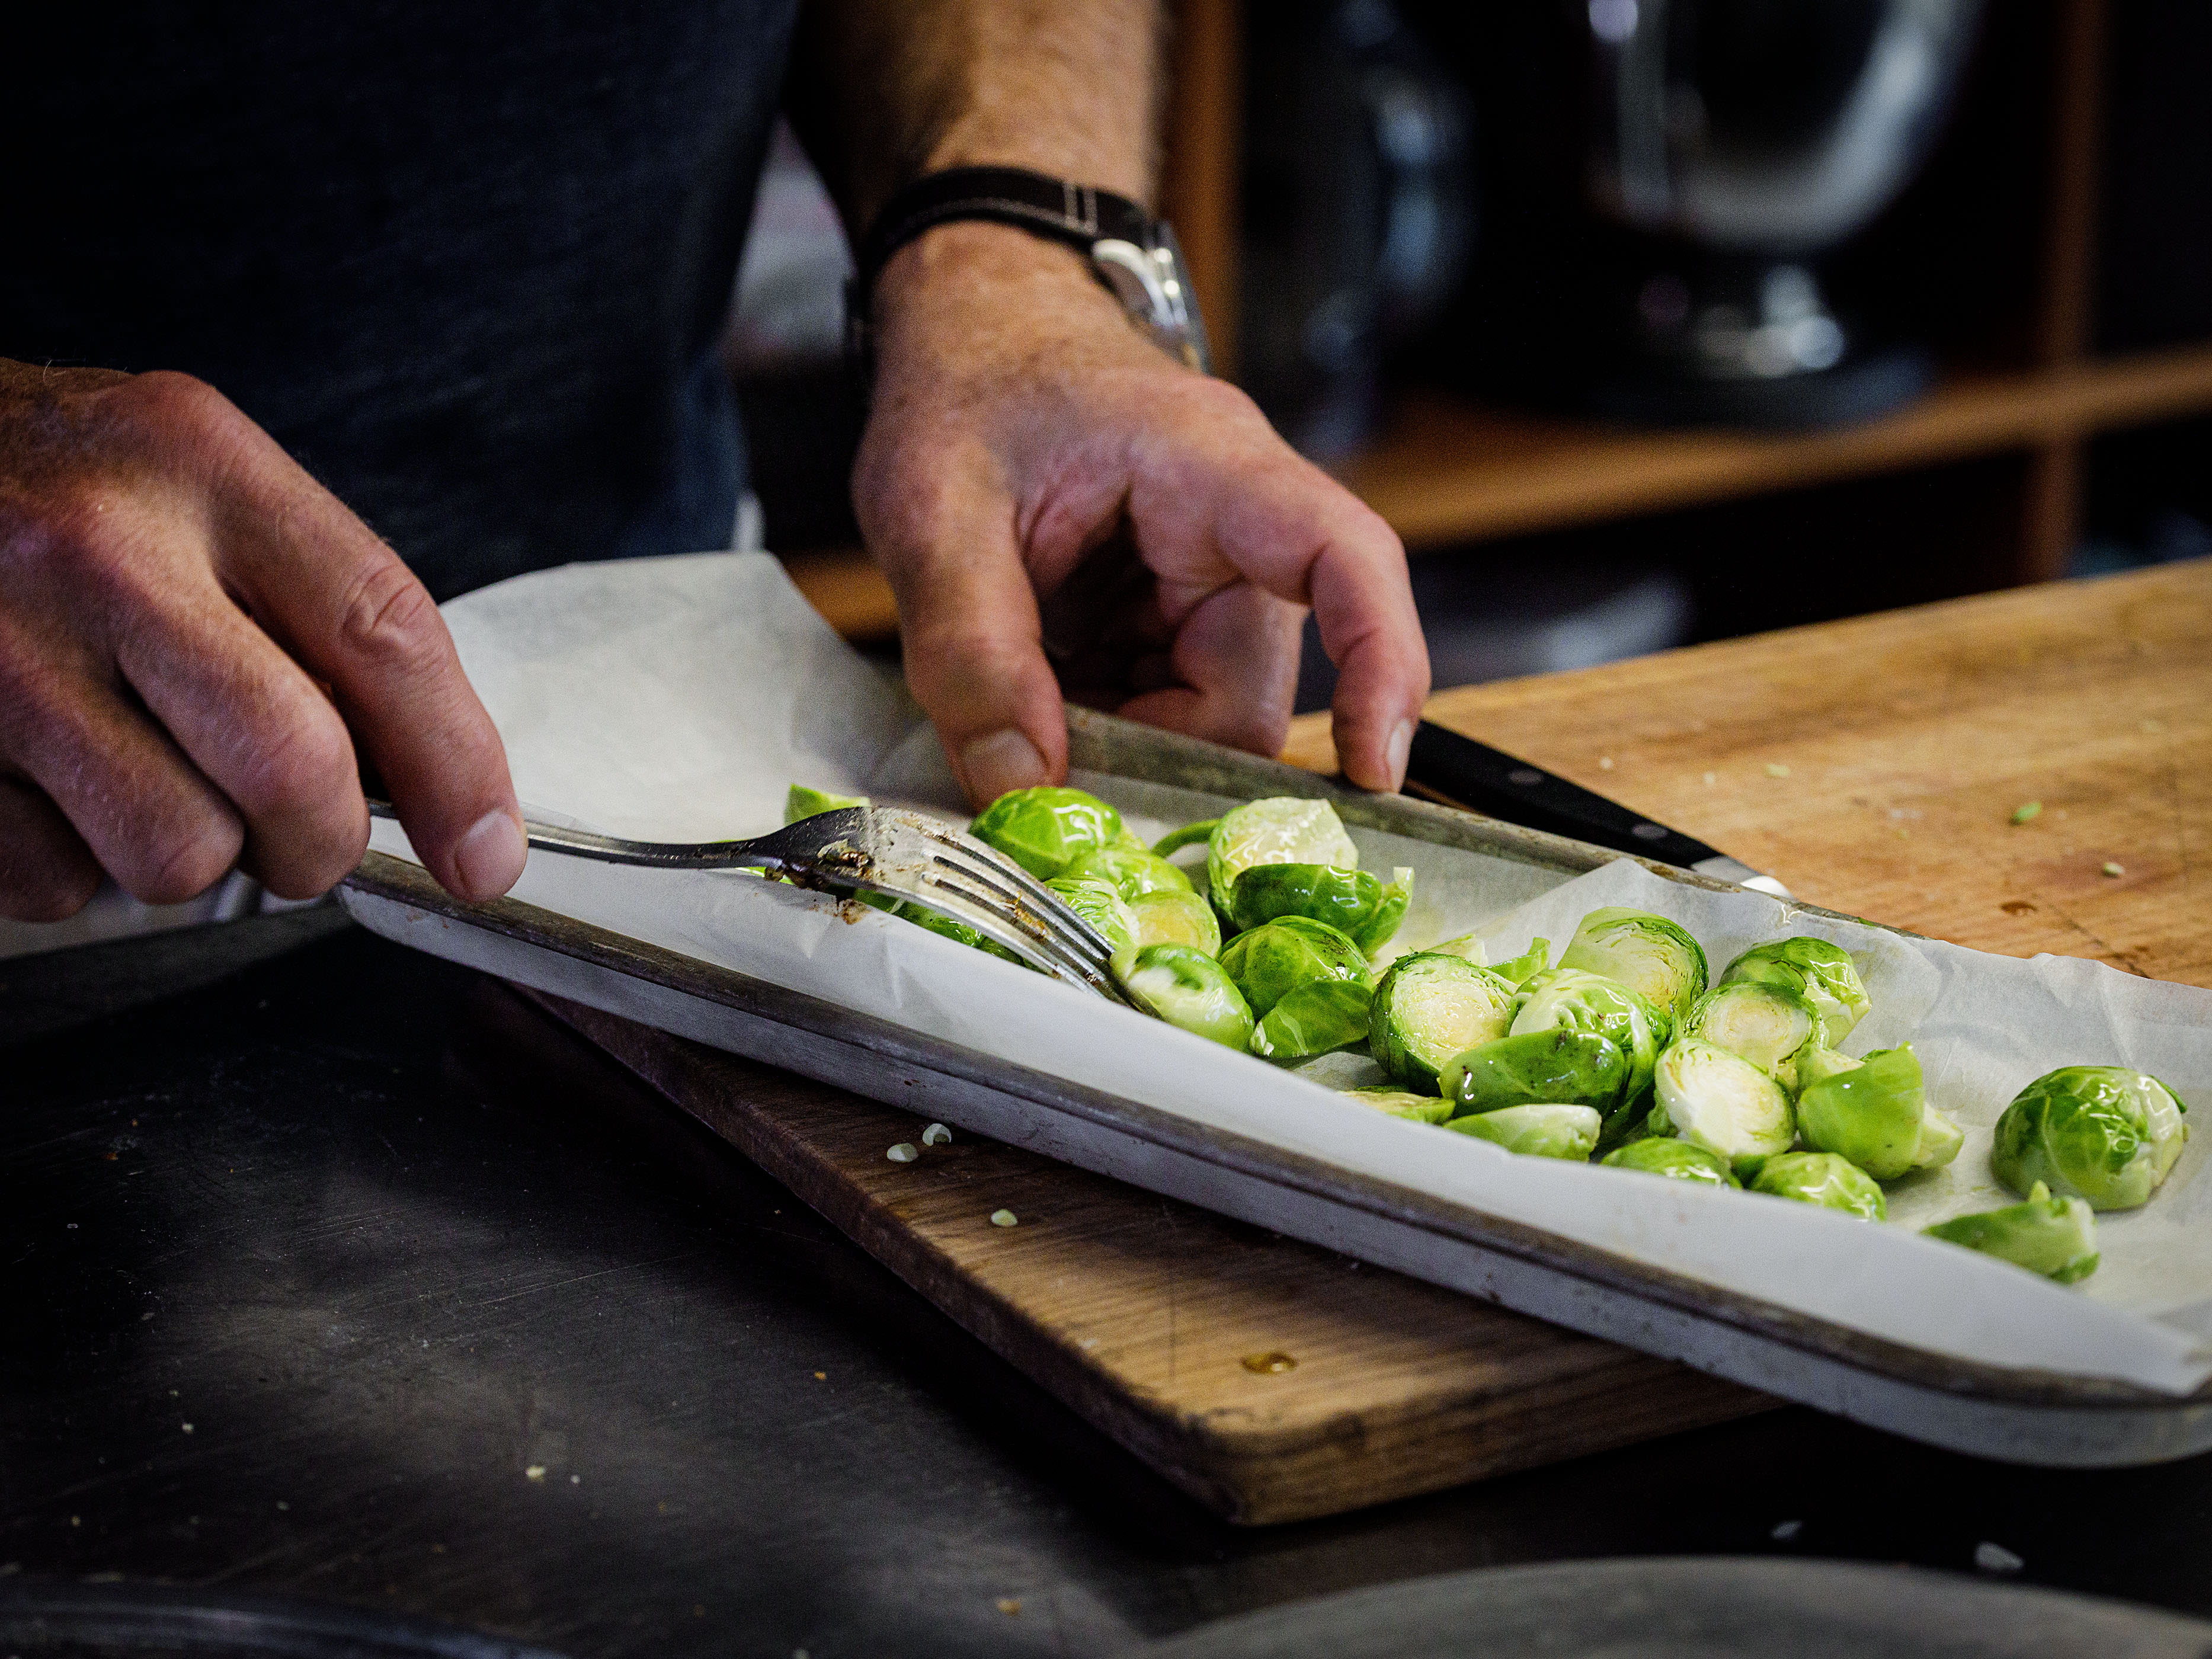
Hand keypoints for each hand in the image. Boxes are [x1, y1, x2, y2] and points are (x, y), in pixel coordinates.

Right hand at [0, 362, 525, 921]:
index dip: (458, 767)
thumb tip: (446, 797)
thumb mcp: (192, 488)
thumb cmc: (42, 488)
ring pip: (178, 854)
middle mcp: (96, 545)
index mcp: (198, 464)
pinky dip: (73, 865)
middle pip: (292, 769)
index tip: (483, 854)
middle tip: (298, 831)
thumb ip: (314, 614)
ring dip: (190, 854)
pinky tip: (45, 781)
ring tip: (144, 776)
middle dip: (319, 839)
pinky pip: (57, 883)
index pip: (383, 633)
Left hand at [854, 223, 1429, 806]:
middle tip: (1034, 764)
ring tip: (1013, 704)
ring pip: (1199, 717)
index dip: (1381, 668)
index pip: (1345, 560)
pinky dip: (1096, 727)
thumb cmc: (964, 389)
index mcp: (1208, 468)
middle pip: (1247, 693)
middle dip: (1151, 752)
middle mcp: (1233, 533)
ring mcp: (1203, 582)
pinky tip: (1028, 695)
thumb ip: (969, 651)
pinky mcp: (1165, 618)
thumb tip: (1020, 784)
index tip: (1373, 771)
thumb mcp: (930, 515)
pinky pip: (1158, 708)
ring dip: (1113, 743)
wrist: (965, 340)